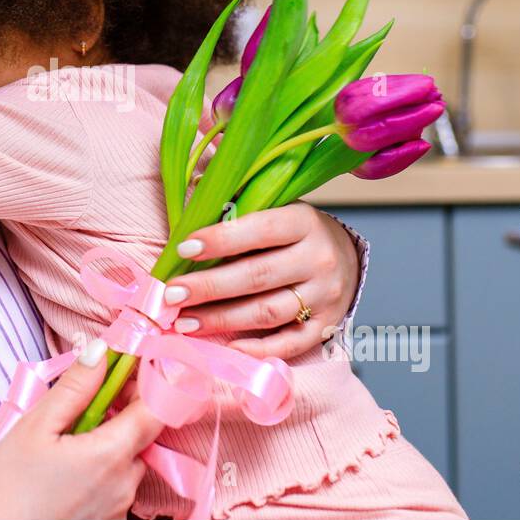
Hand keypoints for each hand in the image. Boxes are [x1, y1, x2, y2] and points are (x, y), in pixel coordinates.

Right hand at [0, 340, 164, 519]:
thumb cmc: (9, 486)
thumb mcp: (36, 426)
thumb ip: (75, 387)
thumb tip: (102, 352)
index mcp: (111, 454)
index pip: (155, 408)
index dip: (144, 383)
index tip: (122, 369)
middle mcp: (124, 485)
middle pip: (141, 434)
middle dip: (120, 412)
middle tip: (84, 402)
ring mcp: (119, 508)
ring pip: (128, 461)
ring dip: (109, 443)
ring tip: (69, 440)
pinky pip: (117, 487)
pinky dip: (102, 472)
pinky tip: (69, 471)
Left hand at [162, 202, 360, 360]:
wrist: (347, 259)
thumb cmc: (295, 232)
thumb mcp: (277, 206)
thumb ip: (239, 197)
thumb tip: (198, 169)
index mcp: (304, 222)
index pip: (260, 229)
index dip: (220, 239)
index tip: (184, 248)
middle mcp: (319, 259)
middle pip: (257, 276)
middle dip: (210, 287)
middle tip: (172, 294)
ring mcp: (325, 296)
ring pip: (267, 312)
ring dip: (221, 320)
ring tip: (184, 322)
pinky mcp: (326, 326)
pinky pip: (288, 344)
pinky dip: (255, 350)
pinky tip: (224, 347)